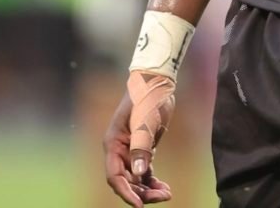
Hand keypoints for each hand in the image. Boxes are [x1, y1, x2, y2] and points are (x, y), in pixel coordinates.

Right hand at [103, 75, 175, 205]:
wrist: (157, 84)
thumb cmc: (147, 99)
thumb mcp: (144, 123)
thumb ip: (141, 148)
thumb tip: (138, 174)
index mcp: (113, 144)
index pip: (114, 176)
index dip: (125, 192)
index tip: (139, 204)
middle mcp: (118, 151)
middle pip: (126, 181)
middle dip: (142, 192)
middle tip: (164, 196)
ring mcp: (130, 151)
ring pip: (135, 179)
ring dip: (148, 189)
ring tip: (167, 194)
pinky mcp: (142, 149)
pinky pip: (144, 171)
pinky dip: (152, 181)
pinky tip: (165, 187)